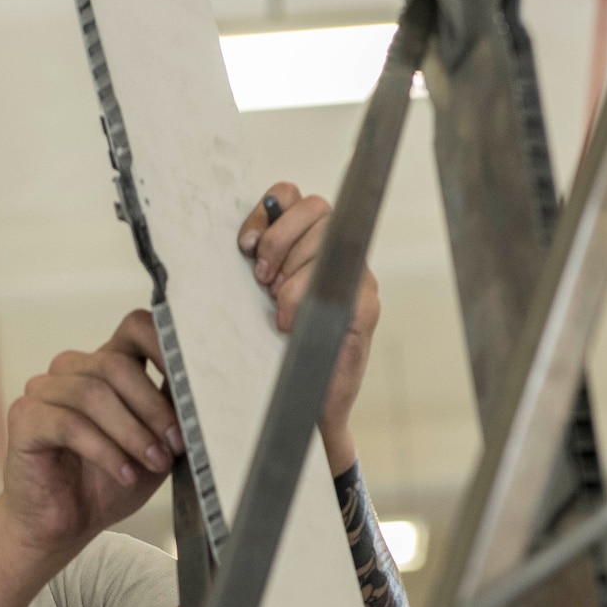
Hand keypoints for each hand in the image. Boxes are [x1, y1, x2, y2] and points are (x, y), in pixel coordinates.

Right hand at [0, 310, 180, 558]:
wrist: (63, 525)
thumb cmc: (106, 484)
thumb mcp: (154, 447)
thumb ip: (172, 414)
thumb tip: (203, 393)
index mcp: (106, 366)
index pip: (136, 328)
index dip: (164, 346)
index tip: (191, 383)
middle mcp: (72, 370)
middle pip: (117, 364)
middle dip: (153, 408)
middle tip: (176, 445)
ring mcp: (43, 390)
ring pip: (94, 394)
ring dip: (132, 433)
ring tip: (152, 463)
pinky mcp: (24, 418)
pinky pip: (70, 425)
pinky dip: (105, 452)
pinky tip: (124, 474)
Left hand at [238, 181, 379, 474]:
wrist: (303, 411)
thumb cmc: (277, 356)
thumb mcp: (255, 304)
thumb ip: (254, 263)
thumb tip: (240, 231)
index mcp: (308, 246)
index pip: (291, 196)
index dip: (267, 211)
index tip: (245, 246)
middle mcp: (337, 257)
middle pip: (314, 207)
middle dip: (280, 242)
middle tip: (261, 281)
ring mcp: (356, 281)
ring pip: (326, 237)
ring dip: (294, 267)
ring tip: (276, 300)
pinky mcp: (366, 308)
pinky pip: (339, 280)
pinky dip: (305, 296)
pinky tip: (288, 321)